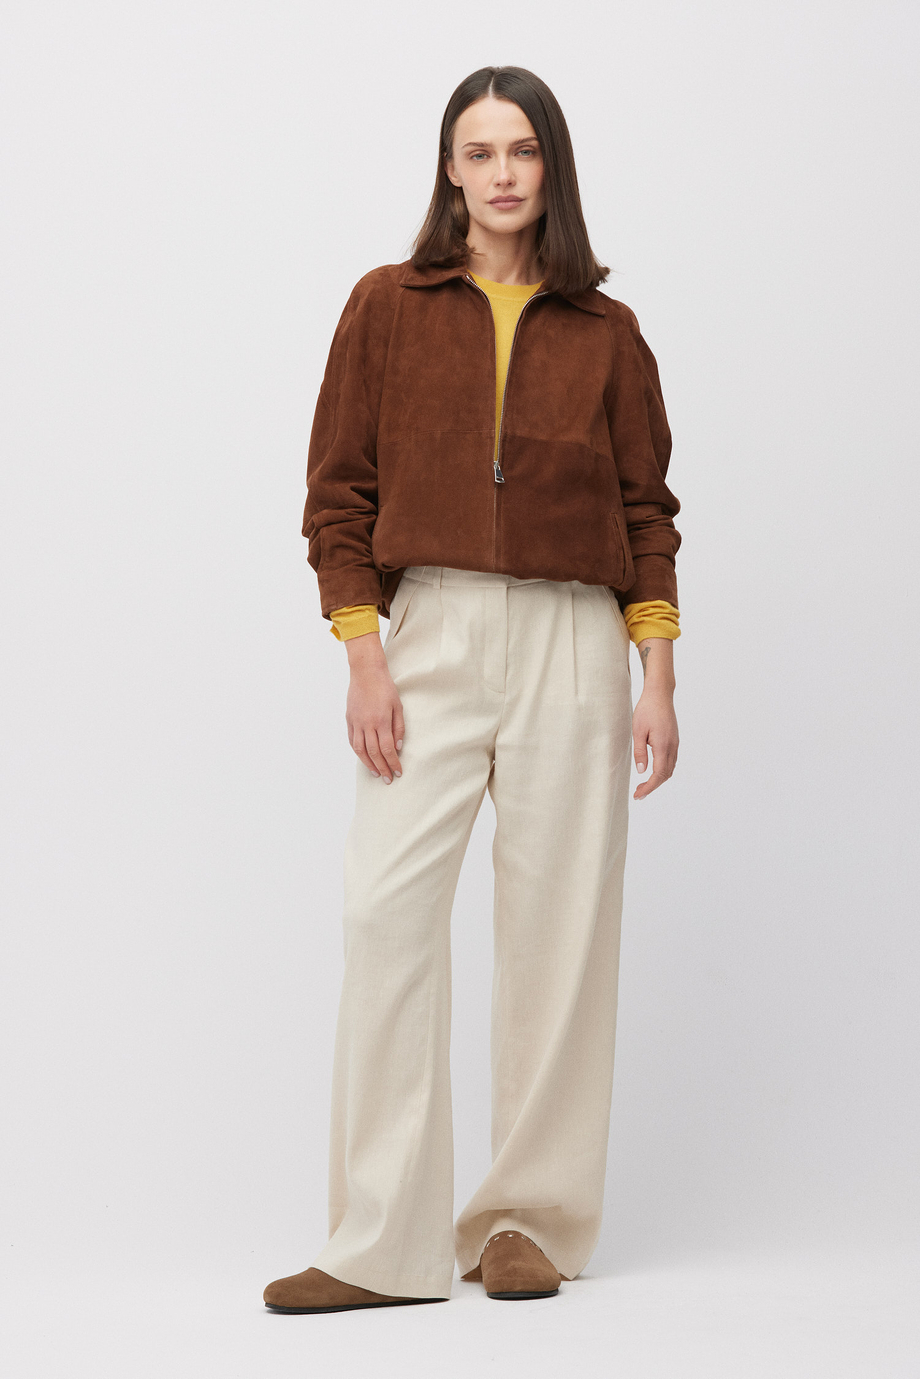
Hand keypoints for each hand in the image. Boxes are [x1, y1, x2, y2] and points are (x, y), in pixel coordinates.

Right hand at [343, 631, 404, 783]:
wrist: (366, 672)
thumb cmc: (385, 687)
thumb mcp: (398, 706)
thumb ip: (399, 727)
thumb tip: (398, 747)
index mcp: (381, 721)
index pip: (388, 749)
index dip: (393, 763)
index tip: (398, 772)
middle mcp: (367, 724)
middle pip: (374, 753)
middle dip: (382, 768)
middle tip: (388, 779)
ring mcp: (356, 722)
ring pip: (360, 750)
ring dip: (368, 764)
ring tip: (376, 773)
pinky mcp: (349, 719)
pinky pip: (352, 740)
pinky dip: (358, 752)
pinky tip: (364, 758)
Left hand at [632, 687, 678, 798]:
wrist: (660, 694)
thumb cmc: (647, 710)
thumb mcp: (637, 731)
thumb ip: (640, 752)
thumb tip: (642, 771)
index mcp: (663, 746)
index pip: (658, 774)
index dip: (649, 787)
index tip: (638, 795)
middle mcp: (672, 746)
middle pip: (666, 775)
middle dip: (653, 786)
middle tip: (638, 793)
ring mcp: (675, 743)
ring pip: (670, 768)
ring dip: (658, 779)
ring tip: (644, 784)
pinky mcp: (674, 739)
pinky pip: (671, 760)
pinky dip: (663, 770)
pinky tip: (652, 770)